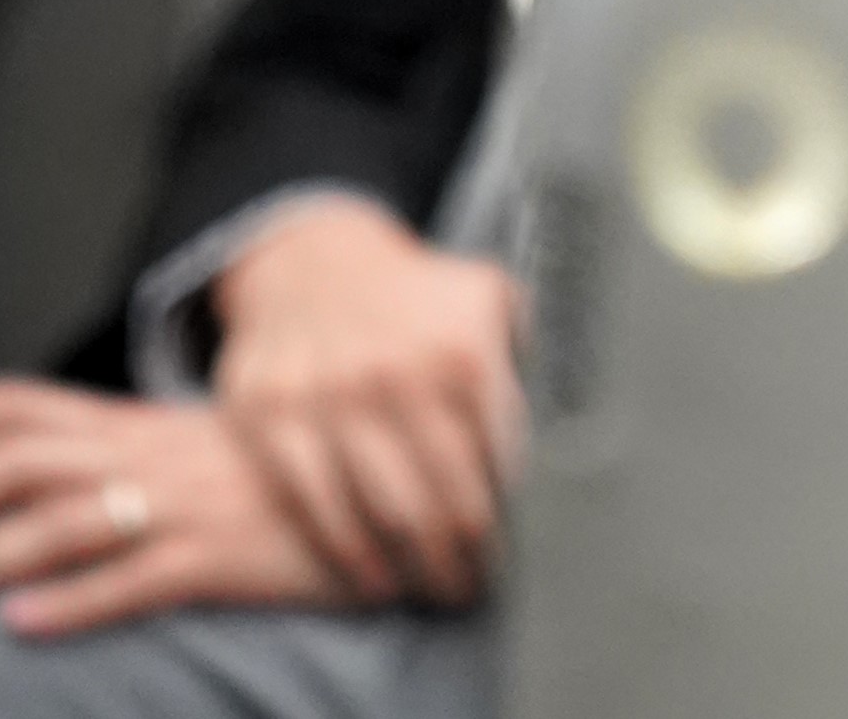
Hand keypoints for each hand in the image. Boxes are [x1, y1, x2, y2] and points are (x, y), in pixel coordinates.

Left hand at [0, 385, 353, 634]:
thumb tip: (31, 485)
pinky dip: (76, 601)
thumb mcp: (190, 458)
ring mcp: (179, 504)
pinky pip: (137, 580)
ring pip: (59, 523)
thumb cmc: (277, 476)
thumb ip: (116, 465)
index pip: (16, 404)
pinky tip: (23, 625)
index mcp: (130, 426)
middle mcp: (143, 455)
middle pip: (19, 460)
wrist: (381, 480)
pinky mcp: (218, 557)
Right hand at [211, 190, 520, 610]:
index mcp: (461, 351)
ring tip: (434, 589)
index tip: (513, 559)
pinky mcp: (272, 416)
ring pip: (384, 519)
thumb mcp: (487, 298)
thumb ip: (532, 358)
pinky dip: (350, 557)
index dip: (508, 527)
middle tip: (474, 588)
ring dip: (415, 571)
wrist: (310, 257)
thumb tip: (575, 425)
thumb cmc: (415, 297)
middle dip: (466, 563)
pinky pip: (316, 509)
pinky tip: (375, 579)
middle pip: (445, 508)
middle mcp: (396, 374)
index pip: (498, 472)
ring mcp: (329, 396)